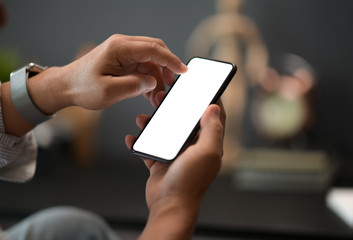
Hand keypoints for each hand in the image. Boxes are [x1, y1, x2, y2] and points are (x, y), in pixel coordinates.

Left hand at [29, 34, 186, 113]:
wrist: (66, 87)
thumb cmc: (82, 88)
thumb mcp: (108, 92)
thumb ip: (133, 86)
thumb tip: (152, 82)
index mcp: (119, 48)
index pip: (153, 49)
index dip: (171, 60)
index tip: (183, 71)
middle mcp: (123, 46)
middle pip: (155, 50)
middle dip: (167, 68)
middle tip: (172, 86)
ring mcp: (123, 54)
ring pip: (151, 61)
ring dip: (158, 78)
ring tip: (158, 98)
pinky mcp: (123, 62)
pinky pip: (143, 68)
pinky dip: (150, 80)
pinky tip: (150, 94)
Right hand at [125, 101, 225, 238]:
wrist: (170, 205)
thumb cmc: (190, 181)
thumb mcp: (206, 152)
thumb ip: (212, 129)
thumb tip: (214, 107)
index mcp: (206, 144)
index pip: (210, 118)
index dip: (207, 101)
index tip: (201, 86)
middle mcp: (191, 148)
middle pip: (182, 121)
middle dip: (173, 107)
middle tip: (162, 96)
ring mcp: (174, 155)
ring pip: (163, 132)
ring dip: (153, 123)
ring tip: (142, 116)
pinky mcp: (160, 163)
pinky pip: (148, 147)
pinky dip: (140, 142)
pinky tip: (132, 137)